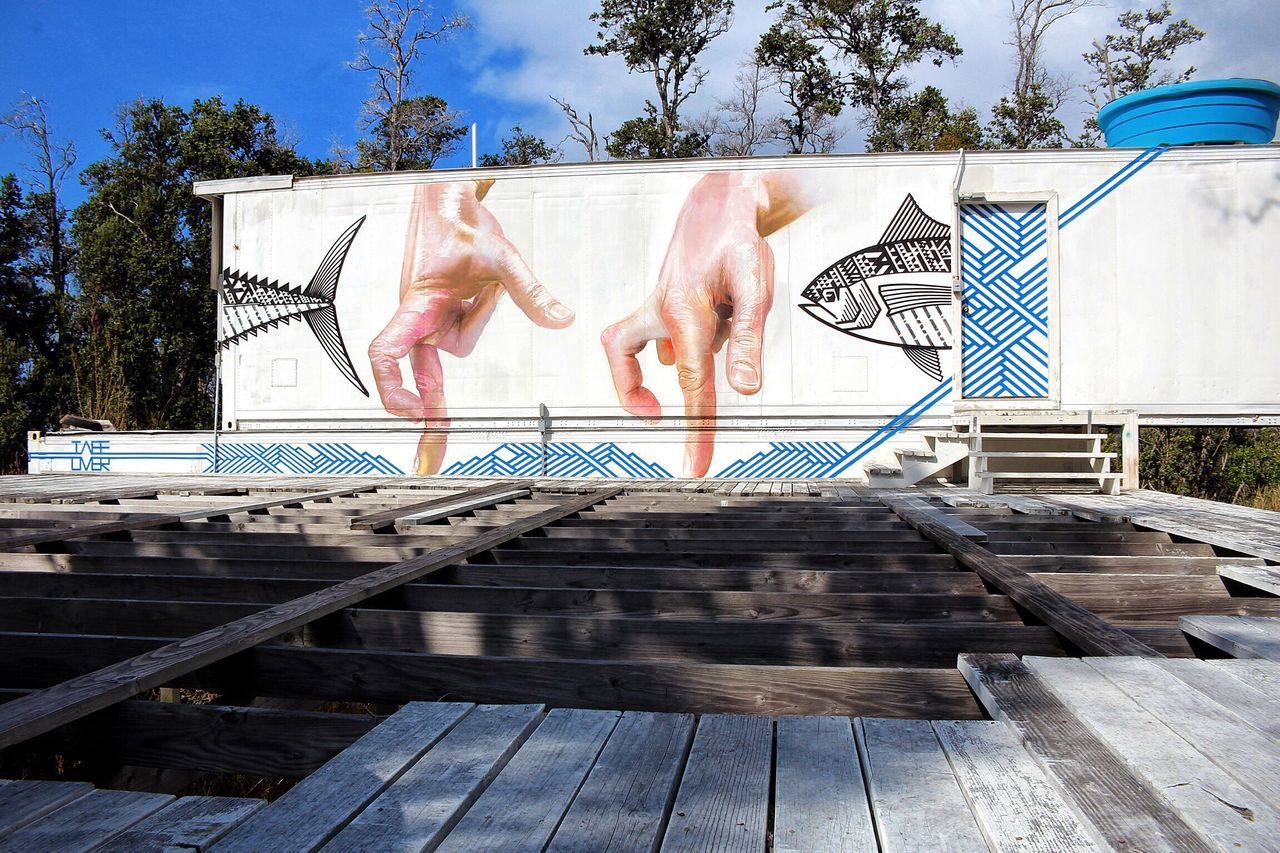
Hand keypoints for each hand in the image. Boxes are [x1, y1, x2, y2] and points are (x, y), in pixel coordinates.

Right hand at [369, 180, 573, 474]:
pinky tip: (478, 287)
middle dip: (428, 419)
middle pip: (417, 377)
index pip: (387, 354)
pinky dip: (476, 314)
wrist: (447, 201)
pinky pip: (462, 334)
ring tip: (480, 279)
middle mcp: (417, 319)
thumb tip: (563, 319)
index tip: (414, 413)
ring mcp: (427, 320)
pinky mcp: (439, 317)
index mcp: (417, 307)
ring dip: (477, 318)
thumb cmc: (459, 224)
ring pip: (457, 347)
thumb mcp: (502, 257)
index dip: (394, 388)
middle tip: (431, 463)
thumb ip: (530, 291)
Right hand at [602, 171, 811, 476]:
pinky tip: (718, 318)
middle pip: (630, 366)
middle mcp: (657, 313)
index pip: (690, 384)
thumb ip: (748, 340)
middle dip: (640, 399)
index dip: (695, 429)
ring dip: (687, 355)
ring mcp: (652, 311)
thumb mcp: (755, 287)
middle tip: (662, 423)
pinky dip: (688, 342)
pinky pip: (664, 341)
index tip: (694, 464)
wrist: (718, 206)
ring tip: (724, 317)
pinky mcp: (656, 310)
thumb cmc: (737, 242)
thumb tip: (745, 389)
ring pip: (655, 352)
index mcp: (683, 312)